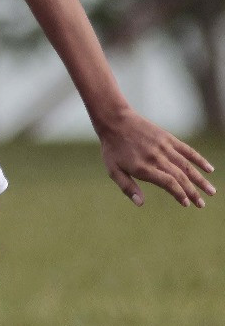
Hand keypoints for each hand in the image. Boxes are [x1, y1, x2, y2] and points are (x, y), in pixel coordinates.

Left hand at [99, 110, 215, 206]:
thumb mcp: (113, 169)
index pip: (168, 183)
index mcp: (144, 168)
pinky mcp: (168, 138)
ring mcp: (164, 147)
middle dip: (193, 192)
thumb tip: (140, 203)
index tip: (187, 203)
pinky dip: (199, 160)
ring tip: (211, 191)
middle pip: (180, 177)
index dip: (179, 194)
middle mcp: (157, 158)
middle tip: (202, 204)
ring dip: (200, 179)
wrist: (115, 121)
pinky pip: (187, 150)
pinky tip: (209, 169)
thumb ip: (127, 187)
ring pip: (187, 166)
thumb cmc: (112, 148)